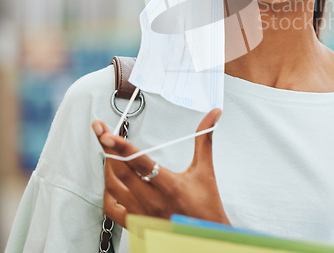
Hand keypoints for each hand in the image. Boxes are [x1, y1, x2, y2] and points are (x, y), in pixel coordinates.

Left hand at [92, 108, 229, 228]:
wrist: (205, 238)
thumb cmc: (206, 205)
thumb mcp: (205, 170)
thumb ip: (205, 138)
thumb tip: (214, 114)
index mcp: (169, 186)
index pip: (139, 162)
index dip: (121, 147)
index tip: (108, 134)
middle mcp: (152, 201)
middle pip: (120, 170)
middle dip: (107, 147)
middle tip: (100, 130)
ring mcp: (141, 214)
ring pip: (113, 186)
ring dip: (107, 165)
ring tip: (107, 149)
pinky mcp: (135, 224)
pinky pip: (111, 207)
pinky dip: (107, 190)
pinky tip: (110, 178)